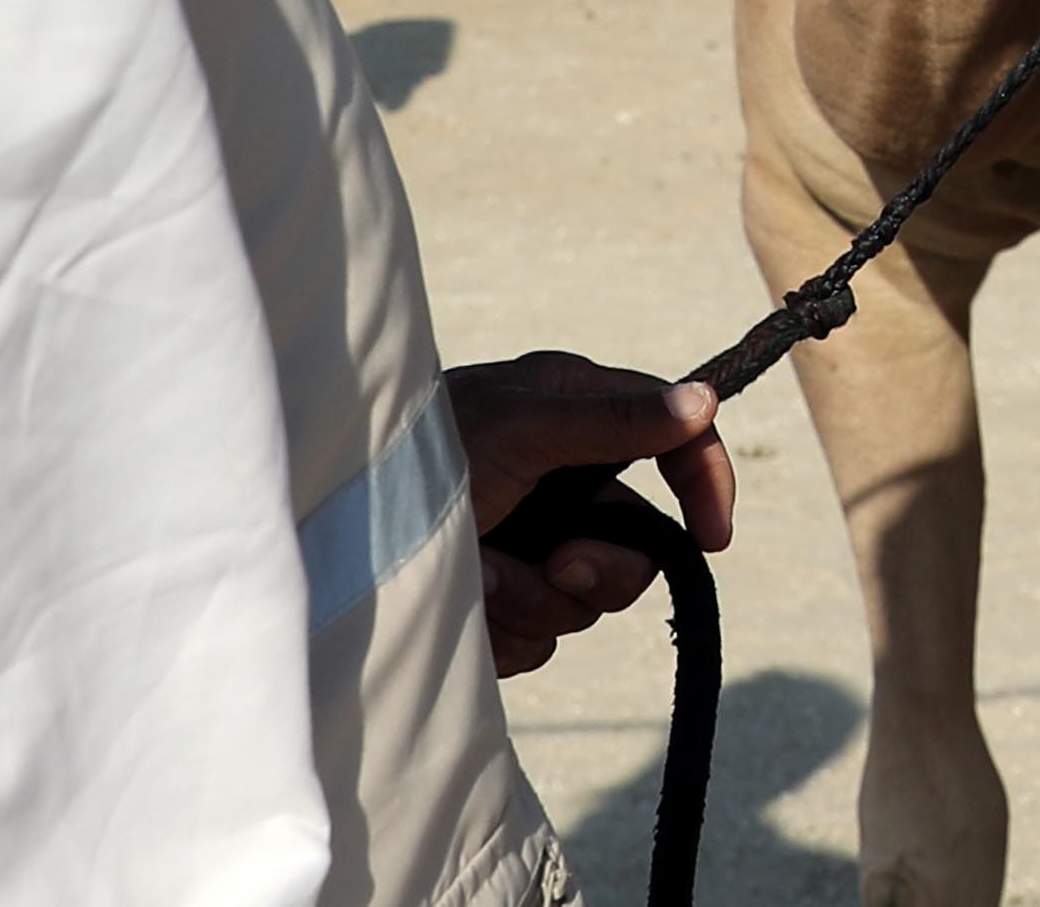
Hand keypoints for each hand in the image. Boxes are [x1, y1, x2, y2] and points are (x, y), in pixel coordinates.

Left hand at [448, 354, 738, 676]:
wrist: (329, 532)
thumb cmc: (418, 455)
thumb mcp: (521, 428)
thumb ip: (614, 420)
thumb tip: (704, 400)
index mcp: (573, 416)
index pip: (671, 441)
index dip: (703, 485)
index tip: (710, 541)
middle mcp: (559, 479)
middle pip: (635, 545)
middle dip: (598, 568)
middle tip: (556, 566)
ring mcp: (530, 544)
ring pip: (585, 602)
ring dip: (532, 599)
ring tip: (475, 579)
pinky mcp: (499, 602)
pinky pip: (539, 638)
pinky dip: (502, 627)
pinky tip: (460, 603)